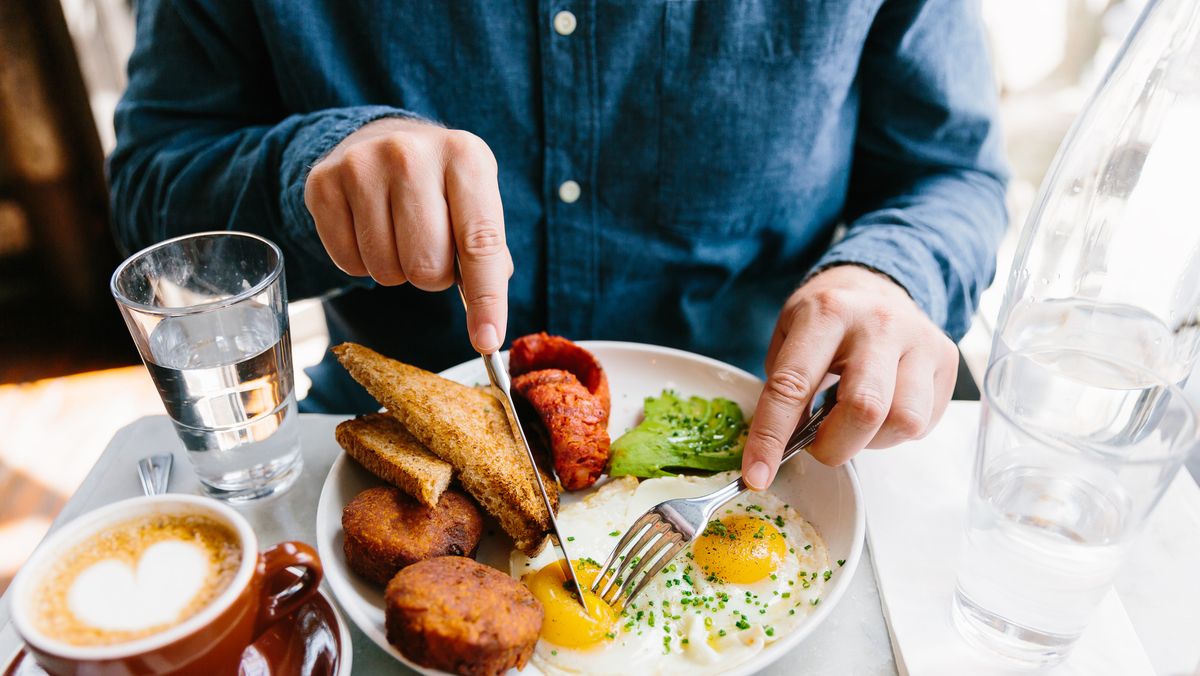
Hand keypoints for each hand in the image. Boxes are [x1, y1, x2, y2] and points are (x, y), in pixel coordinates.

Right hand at [304, 117, 512, 352]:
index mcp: (466, 156)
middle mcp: (411, 153)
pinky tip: (369, 231)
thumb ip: (490, 257)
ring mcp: (361, 165)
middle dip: (433, 277)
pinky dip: (363, 264)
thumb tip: (488, 326)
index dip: (487, 300)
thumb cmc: (440, 185)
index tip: (487, 342)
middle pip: (428, 267)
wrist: (379, 139)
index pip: (481, 243)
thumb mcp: (476, 201)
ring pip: (387, 271)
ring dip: (398, 271)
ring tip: (399, 236)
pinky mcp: (322, 184)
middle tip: (430, 250)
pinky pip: (348, 264)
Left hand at [741, 265, 958, 488]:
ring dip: (869, 441)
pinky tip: (880, 410)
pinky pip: (923, 422)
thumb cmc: (826, 319)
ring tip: (853, 421)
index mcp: (827, 312)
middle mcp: (879, 323)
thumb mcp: (789, 336)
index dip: (772, 437)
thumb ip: (785, 388)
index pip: (794, 385)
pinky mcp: (945, 360)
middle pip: (863, 409)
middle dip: (833, 447)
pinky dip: (894, 433)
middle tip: (817, 443)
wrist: (876, 283)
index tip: (757, 475)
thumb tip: (784, 446)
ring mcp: (919, 340)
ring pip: (903, 422)